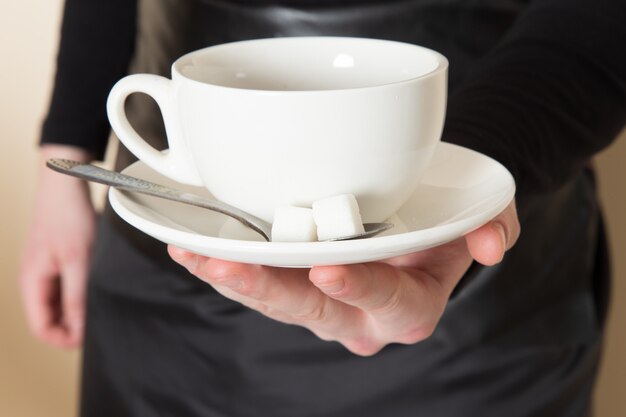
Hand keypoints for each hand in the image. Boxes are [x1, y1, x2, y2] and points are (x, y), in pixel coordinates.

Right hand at [18, 145, 96, 348]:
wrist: (67, 186)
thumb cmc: (67, 217)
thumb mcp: (78, 259)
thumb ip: (78, 295)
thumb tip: (80, 328)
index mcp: (32, 283)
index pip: (42, 328)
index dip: (65, 339)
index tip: (91, 338)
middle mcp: (36, 280)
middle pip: (52, 319)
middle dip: (74, 326)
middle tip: (102, 321)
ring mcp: (47, 272)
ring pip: (61, 305)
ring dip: (79, 310)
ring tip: (102, 303)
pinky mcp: (59, 263)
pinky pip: (68, 289)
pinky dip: (82, 293)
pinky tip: (99, 287)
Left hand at [169, 201, 519, 355]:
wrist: (418, 210)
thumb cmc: (445, 212)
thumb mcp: (482, 210)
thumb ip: (493, 222)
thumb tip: (491, 244)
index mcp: (408, 305)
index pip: (387, 303)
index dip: (361, 290)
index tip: (330, 269)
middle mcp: (359, 314)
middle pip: (313, 312)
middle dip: (271, 291)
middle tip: (233, 266)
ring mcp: (321, 302)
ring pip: (274, 302)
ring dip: (234, 280)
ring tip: (196, 256)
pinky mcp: (293, 283)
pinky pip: (255, 283)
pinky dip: (222, 267)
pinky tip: (189, 249)